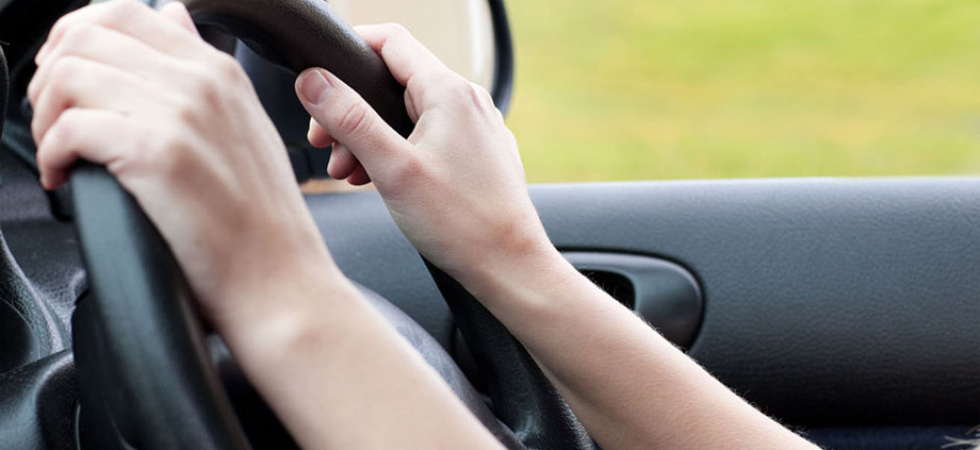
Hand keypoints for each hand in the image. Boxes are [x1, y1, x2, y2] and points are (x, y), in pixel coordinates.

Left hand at [29, 0, 339, 326]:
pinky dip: (51, 153)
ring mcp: (181, 114)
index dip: (77, 40)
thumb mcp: (246, 128)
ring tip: (59, 150)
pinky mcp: (157, 155)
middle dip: (51, 74)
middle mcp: (201, 82)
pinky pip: (70, 127)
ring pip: (69, 74)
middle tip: (54, 117)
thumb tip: (170, 19)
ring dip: (45, 113)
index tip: (69, 81)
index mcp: (219, 72)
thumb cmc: (263, 223)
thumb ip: (203, 72)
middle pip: (86, 35)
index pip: (124, 13)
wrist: (281, 281)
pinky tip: (64, 176)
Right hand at [297, 24, 558, 294]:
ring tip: (351, 174)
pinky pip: (430, 136)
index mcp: (449, 92)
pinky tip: (382, 182)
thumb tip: (313, 80)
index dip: (349, 51)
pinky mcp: (478, 153)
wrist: (510, 266)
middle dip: (354, 111)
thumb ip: (349, 119)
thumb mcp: (392, 169)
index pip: (390, 40)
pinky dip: (400, 151)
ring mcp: (477, 126)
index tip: (319, 77)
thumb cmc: (461, 224)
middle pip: (394, 82)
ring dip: (372, 137)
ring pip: (409, 114)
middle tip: (329, 147)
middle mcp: (469, 100)